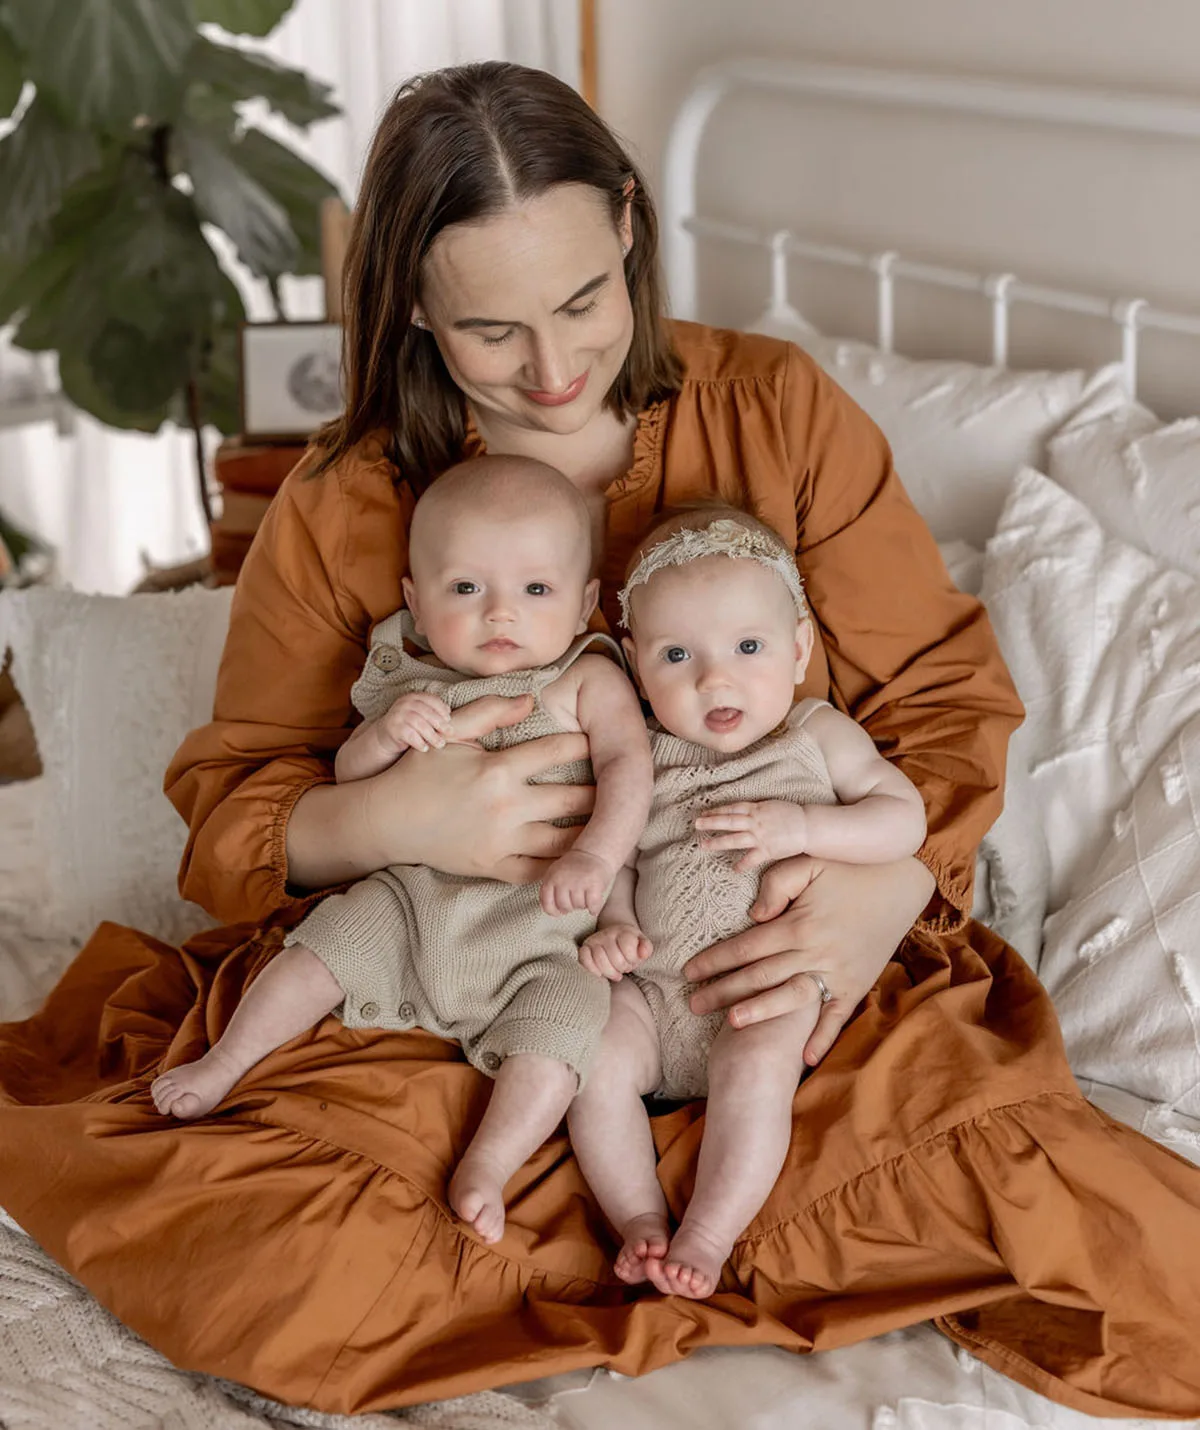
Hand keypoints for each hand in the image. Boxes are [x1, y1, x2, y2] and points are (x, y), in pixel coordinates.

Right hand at [292, 693, 596, 885]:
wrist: (387, 821)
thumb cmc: (419, 772)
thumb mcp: (450, 733)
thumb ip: (490, 712)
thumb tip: (531, 697)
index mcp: (499, 769)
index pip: (557, 752)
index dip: (585, 745)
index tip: (603, 741)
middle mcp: (506, 806)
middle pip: (572, 798)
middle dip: (602, 791)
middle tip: (625, 786)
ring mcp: (501, 841)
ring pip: (563, 840)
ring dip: (592, 832)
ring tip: (614, 823)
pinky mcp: (493, 867)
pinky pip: (539, 872)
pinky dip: (564, 868)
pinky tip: (584, 859)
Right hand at [381, 692, 453, 752]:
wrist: (385, 736)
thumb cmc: (408, 726)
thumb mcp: (419, 715)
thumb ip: (432, 712)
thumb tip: (449, 713)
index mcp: (412, 697)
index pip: (431, 700)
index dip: (442, 709)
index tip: (449, 720)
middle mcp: (404, 704)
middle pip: (426, 712)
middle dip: (440, 723)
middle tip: (449, 732)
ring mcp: (397, 715)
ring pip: (419, 723)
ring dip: (432, 735)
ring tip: (440, 744)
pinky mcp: (393, 728)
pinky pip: (409, 735)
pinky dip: (419, 742)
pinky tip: (425, 748)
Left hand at [540, 849, 614, 916]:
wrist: (595, 851)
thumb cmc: (575, 866)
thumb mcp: (556, 872)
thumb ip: (551, 888)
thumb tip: (551, 910)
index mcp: (551, 877)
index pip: (547, 903)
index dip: (553, 911)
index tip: (559, 912)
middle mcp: (563, 880)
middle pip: (564, 906)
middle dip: (571, 907)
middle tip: (576, 900)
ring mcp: (578, 882)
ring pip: (579, 906)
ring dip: (584, 905)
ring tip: (586, 896)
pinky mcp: (594, 884)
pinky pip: (592, 906)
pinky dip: (594, 908)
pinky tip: (594, 906)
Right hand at [579, 924, 652, 980]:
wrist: (614, 937)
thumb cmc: (629, 945)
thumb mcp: (642, 943)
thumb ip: (646, 948)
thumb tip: (642, 954)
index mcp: (623, 931)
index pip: (628, 948)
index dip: (633, 959)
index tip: (633, 959)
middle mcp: (607, 934)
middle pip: (616, 959)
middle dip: (623, 967)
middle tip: (624, 967)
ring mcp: (594, 940)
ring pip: (600, 960)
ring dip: (610, 972)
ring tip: (615, 973)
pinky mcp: (584, 948)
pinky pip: (584, 959)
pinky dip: (592, 969)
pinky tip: (600, 974)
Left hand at [684, 856, 935, 1064]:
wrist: (901, 882)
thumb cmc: (847, 868)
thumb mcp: (807, 862)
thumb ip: (775, 884)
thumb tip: (753, 916)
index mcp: (797, 924)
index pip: (745, 947)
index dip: (714, 960)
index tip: (688, 971)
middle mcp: (814, 952)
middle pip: (759, 976)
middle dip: (722, 991)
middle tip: (692, 1004)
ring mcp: (837, 972)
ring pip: (790, 998)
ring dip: (759, 1012)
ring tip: (729, 1025)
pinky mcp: (857, 984)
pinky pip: (836, 1016)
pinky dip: (821, 1038)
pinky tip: (803, 1059)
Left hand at [694, 799, 805, 871]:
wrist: (808, 826)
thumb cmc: (790, 814)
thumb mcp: (770, 805)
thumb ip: (755, 808)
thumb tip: (740, 810)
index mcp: (756, 809)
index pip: (732, 808)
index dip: (717, 810)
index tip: (704, 812)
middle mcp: (755, 822)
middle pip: (729, 821)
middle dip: (712, 822)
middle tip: (696, 824)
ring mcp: (760, 837)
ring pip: (735, 839)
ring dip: (718, 842)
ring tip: (703, 845)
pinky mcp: (767, 850)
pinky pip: (751, 859)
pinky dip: (742, 864)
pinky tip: (733, 869)